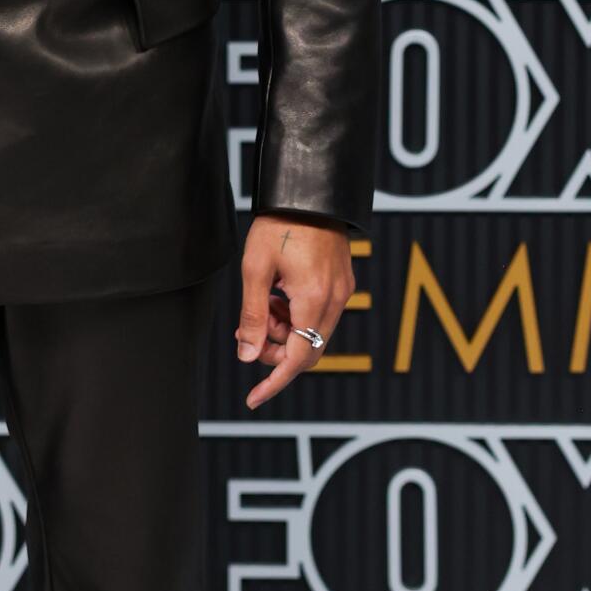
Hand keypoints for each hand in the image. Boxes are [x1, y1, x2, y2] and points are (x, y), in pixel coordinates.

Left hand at [235, 213, 353, 406]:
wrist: (308, 192)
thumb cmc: (278, 225)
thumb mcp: (254, 270)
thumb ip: (252, 316)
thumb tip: (247, 356)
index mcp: (314, 299)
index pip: (299, 359)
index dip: (274, 381)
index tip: (253, 398)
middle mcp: (336, 300)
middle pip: (307, 349)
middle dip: (276, 349)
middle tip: (249, 330)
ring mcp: (343, 291)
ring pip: (313, 333)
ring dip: (285, 330)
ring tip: (264, 302)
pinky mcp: (343, 282)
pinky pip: (320, 314)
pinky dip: (296, 316)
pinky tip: (279, 295)